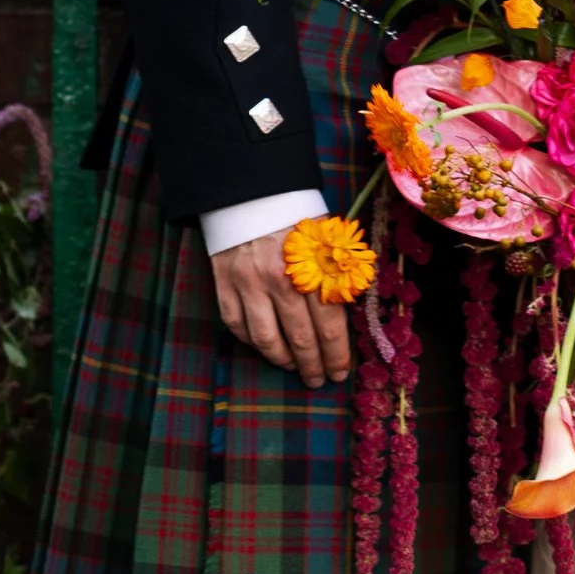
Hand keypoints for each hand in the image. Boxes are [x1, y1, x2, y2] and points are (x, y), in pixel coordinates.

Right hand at [210, 227, 351, 385]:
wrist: (248, 193)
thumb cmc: (295, 217)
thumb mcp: (327, 238)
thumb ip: (339, 274)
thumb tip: (351, 313)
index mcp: (311, 268)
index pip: (329, 325)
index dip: (336, 355)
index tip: (340, 372)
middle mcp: (279, 280)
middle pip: (301, 339)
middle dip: (313, 366)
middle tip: (319, 380)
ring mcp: (248, 284)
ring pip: (266, 340)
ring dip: (284, 362)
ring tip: (295, 369)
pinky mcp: (223, 285)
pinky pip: (237, 326)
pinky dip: (253, 343)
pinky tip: (267, 348)